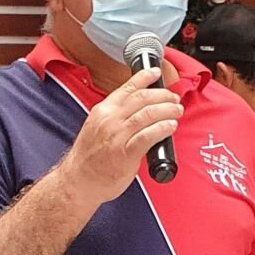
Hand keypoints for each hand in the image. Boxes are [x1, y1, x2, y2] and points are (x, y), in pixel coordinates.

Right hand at [62, 67, 182, 206]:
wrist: (78, 182)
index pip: (127, 88)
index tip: (156, 73)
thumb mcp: (97, 128)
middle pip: (142, 98)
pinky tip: (170, 126)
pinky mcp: (125, 153)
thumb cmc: (88, 159)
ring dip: (167, 110)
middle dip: (163, 95)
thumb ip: (115, 117)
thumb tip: (138, 111)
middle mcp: (110, 120)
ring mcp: (117, 136)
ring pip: (148, 114)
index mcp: (103, 111)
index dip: (144, 77)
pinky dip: (162, 128)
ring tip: (177, 111)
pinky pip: (148, 136)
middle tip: (174, 99)